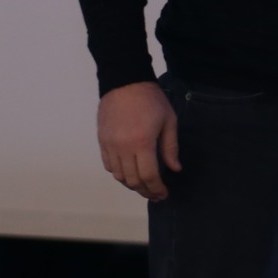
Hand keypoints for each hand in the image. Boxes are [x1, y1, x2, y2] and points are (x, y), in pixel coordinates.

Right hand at [98, 81, 178, 200]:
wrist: (125, 83)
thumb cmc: (151, 100)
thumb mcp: (169, 121)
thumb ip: (171, 147)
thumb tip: (175, 169)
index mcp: (142, 142)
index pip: (149, 175)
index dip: (157, 188)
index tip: (164, 194)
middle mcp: (123, 147)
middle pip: (132, 180)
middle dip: (145, 191)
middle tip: (156, 194)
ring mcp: (110, 145)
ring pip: (118, 175)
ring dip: (131, 185)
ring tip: (144, 186)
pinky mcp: (102, 141)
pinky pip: (108, 165)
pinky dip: (119, 174)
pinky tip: (130, 173)